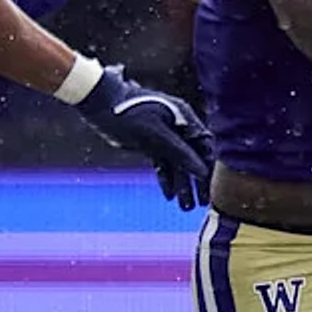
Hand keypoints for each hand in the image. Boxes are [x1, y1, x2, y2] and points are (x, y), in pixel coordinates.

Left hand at [72, 67, 214, 209]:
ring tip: (185, 207)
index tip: (211, 187)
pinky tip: (169, 196)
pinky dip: (166, 179)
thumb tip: (202, 171)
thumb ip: (180, 153)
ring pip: (178, 164)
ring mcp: (165, 135)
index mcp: (184, 117)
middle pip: (194, 157)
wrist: (100, 104)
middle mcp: (178, 126)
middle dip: (197, 181)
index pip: (204, 145)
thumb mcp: (156, 135)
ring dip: (182, 185)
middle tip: (202, 203)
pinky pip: (163, 164)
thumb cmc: (129, 113)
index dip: (209, 166)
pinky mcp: (151, 144)